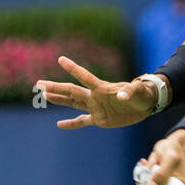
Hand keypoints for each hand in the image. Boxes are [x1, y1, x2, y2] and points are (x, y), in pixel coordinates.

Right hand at [36, 56, 155, 128]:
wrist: (146, 105)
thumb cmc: (142, 94)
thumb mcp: (138, 91)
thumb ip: (130, 91)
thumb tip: (122, 97)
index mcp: (102, 88)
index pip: (84, 76)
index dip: (73, 68)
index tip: (61, 59)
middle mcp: (95, 97)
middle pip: (71, 91)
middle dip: (55, 87)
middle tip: (39, 84)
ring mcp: (96, 108)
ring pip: (72, 103)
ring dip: (59, 100)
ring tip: (44, 95)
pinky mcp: (100, 119)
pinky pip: (82, 121)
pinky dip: (72, 123)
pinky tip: (59, 124)